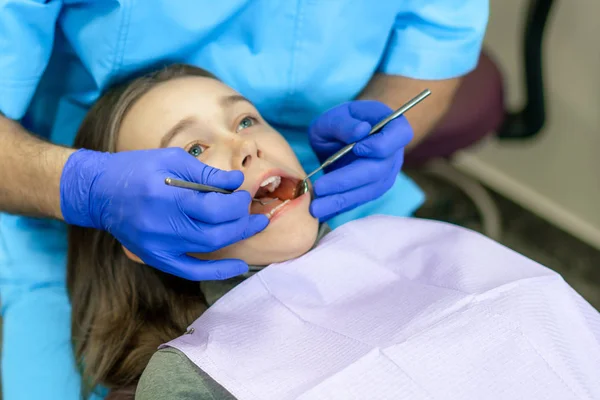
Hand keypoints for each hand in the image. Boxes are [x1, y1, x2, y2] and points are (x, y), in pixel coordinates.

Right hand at [60, 147, 267, 280]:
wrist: (99, 191)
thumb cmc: (136, 169)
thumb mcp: (171, 160)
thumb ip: (206, 174)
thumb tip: (236, 182)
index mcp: (166, 198)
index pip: (213, 209)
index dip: (236, 204)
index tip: (243, 195)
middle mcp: (162, 226)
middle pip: (215, 233)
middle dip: (242, 224)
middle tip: (257, 215)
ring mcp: (158, 246)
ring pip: (208, 249)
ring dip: (235, 239)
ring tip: (254, 228)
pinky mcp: (155, 257)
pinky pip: (191, 271)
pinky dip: (217, 271)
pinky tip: (239, 267)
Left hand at [308, 100, 412, 220]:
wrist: (345, 135)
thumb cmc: (343, 121)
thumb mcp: (338, 114)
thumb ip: (345, 122)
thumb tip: (360, 132)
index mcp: (393, 127)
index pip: (399, 135)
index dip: (380, 145)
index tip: (357, 148)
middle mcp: (394, 155)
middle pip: (378, 170)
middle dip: (347, 180)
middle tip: (320, 187)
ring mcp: (386, 175)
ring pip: (367, 191)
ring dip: (340, 200)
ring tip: (315, 207)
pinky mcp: (372, 191)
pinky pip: (358, 201)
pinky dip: (338, 207)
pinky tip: (321, 211)